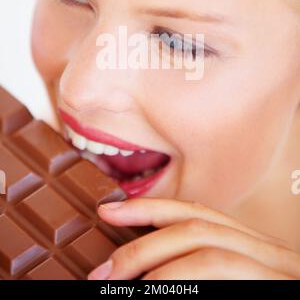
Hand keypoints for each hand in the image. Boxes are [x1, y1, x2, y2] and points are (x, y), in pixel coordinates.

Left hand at [88, 198, 299, 279]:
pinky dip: (182, 283)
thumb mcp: (238, 277)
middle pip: (195, 227)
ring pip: (208, 251)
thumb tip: (151, 271)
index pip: (196, 213)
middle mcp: (265, 250)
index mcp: (250, 244)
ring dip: (158, 269)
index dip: (149, 208)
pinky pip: (223, 273)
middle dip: (142, 245)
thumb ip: (199, 268)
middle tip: (103, 273)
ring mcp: (275, 269)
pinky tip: (156, 289)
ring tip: (120, 286)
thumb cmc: (265, 289)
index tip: (109, 210)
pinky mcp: (276, 287)